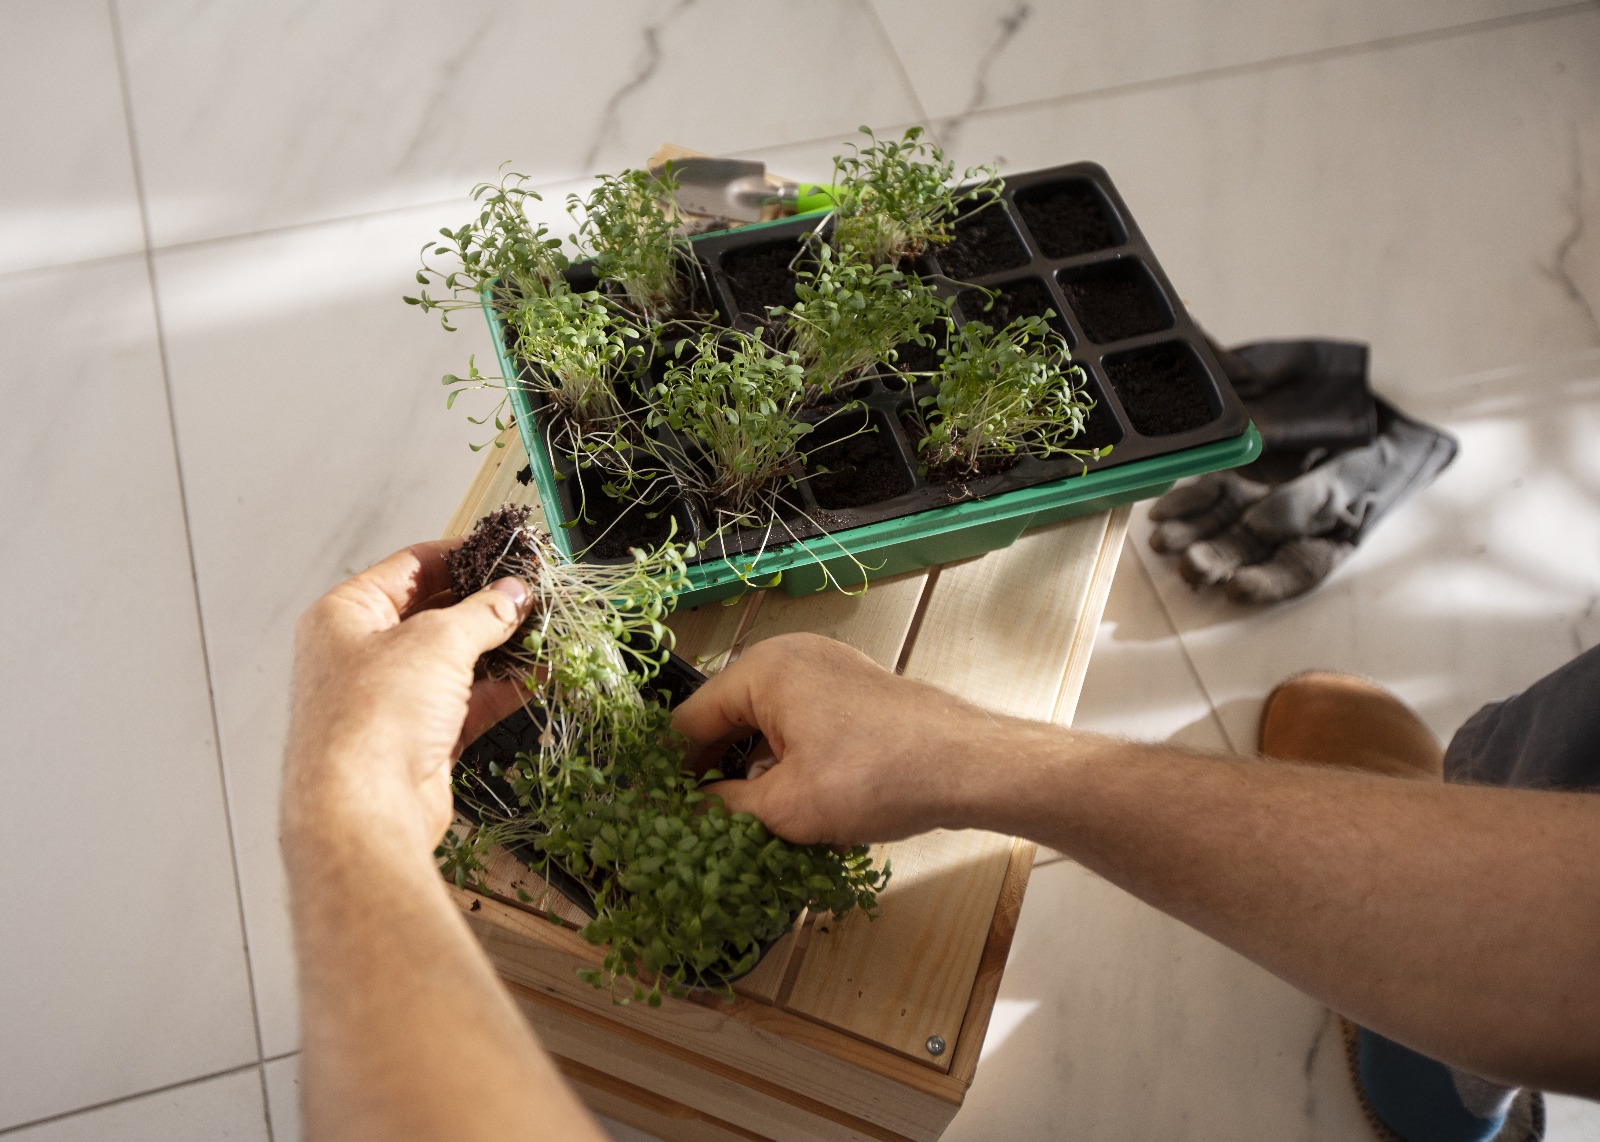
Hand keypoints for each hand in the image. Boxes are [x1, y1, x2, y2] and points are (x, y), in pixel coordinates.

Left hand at [282, 540, 531, 855]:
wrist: (365, 810)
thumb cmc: (375, 713)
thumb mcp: (437, 641)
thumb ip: (483, 612)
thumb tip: (514, 594)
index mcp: (345, 615)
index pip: (410, 567)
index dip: (463, 555)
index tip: (508, 551)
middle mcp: (361, 654)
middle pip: (434, 613)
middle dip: (487, 604)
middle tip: (534, 593)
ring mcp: (390, 699)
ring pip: (455, 660)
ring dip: (500, 646)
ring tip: (546, 628)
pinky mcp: (418, 739)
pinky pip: (467, 702)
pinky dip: (502, 688)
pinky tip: (540, 673)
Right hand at [670, 633, 1008, 845]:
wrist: (969, 766)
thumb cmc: (878, 776)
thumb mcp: (786, 806)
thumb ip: (723, 809)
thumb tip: (684, 818)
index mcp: (764, 669)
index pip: (690, 720)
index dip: (669, 771)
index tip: (656, 814)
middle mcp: (791, 659)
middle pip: (727, 719)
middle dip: (712, 772)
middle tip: (696, 826)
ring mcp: (826, 672)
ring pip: (764, 726)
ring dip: (751, 772)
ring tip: (742, 825)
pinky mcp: (854, 695)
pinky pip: (799, 726)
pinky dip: (786, 763)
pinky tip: (791, 807)